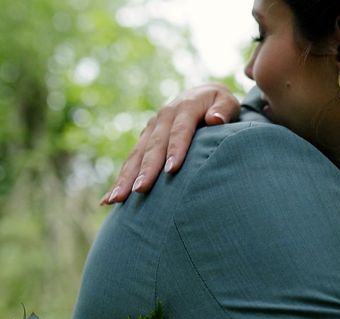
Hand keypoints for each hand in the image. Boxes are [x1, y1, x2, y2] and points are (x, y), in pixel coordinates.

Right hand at [101, 84, 240, 204]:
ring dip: (126, 177)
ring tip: (117, 199)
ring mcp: (152, 129)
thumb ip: (223, 110)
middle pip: (154, 146)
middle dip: (146, 169)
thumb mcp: (227, 101)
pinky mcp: (145, 139)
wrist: (202, 95)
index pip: (180, 130)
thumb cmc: (219, 104)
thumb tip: (214, 119)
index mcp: (185, 107)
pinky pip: (132, 160)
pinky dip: (120, 179)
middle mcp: (164, 117)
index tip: (172, 170)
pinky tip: (110, 199)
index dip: (176, 149)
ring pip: (137, 155)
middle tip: (140, 190)